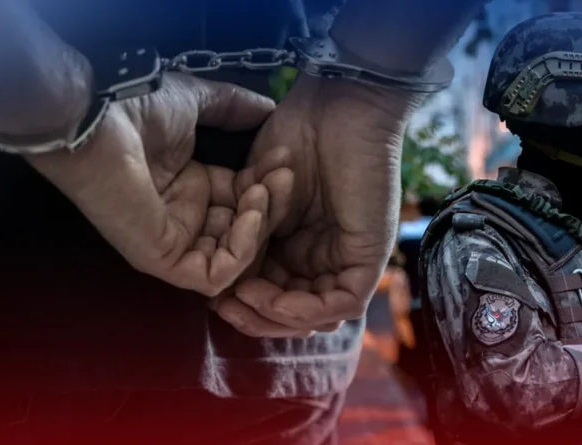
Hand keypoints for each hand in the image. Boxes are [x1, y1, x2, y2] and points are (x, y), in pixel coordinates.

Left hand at [24, 73, 292, 295]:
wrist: (99, 118)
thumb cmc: (138, 109)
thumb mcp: (197, 103)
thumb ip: (233, 107)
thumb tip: (268, 108)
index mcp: (193, 186)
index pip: (245, 200)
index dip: (269, 183)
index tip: (285, 158)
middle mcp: (187, 217)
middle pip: (246, 229)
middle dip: (272, 204)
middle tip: (283, 174)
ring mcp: (175, 241)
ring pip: (236, 256)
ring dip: (260, 226)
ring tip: (263, 191)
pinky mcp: (164, 259)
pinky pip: (214, 275)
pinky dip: (241, 251)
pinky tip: (249, 214)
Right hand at [212, 74, 423, 336]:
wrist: (335, 106)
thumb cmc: (297, 137)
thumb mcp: (257, 198)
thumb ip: (249, 237)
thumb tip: (225, 282)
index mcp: (300, 244)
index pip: (274, 291)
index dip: (243, 301)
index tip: (212, 295)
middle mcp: (325, 257)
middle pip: (295, 312)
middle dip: (256, 317)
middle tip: (224, 307)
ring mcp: (349, 259)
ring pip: (317, 315)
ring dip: (275, 316)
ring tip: (243, 299)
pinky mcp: (369, 258)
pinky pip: (342, 302)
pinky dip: (304, 309)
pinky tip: (271, 296)